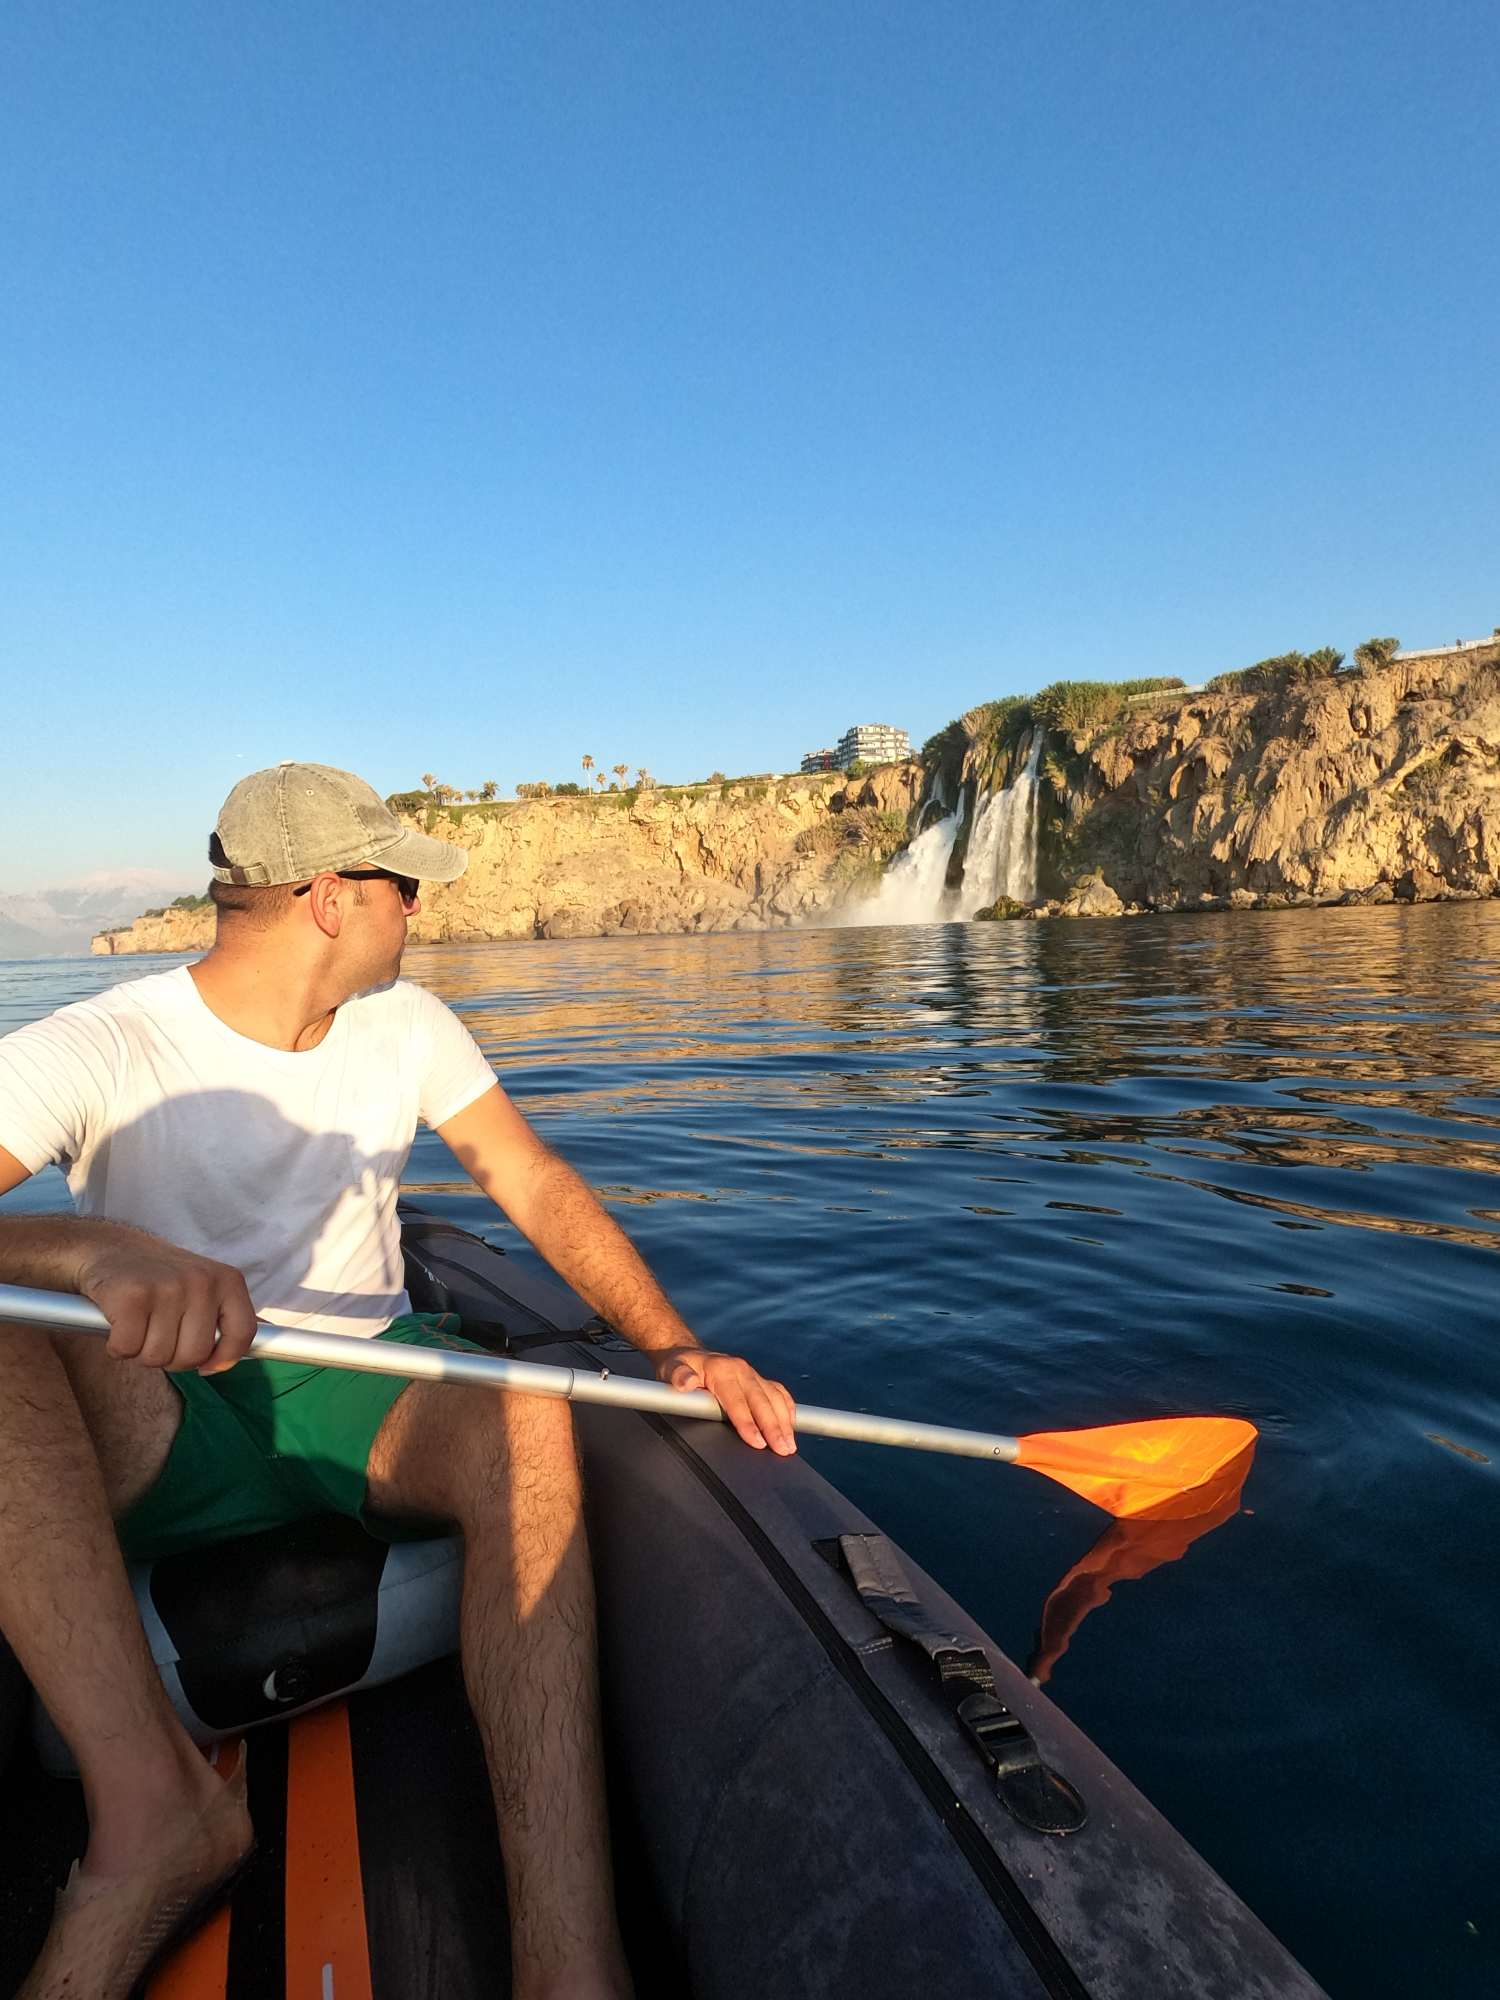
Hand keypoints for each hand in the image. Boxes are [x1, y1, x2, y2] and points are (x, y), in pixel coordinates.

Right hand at [76, 1232, 258, 1375]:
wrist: (109, 1248)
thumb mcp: (205, 1285)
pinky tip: (116, 1323)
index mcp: (228, 1280)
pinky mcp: (132, 1297)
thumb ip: (229, 1314)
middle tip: (157, 1334)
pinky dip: (118, 1346)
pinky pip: (128, 1348)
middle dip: (171, 1357)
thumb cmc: (159, 1276)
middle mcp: (202, 1282)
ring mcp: (168, 1287)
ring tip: (138, 1324)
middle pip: (194, 1355)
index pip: (244, 1334)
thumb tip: (269, 1344)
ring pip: (158, 1357)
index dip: (223, 1359)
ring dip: (141, 1351)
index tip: (205, 1365)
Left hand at [654, 1347, 796, 1455]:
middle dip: (773, 1427)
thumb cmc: (679, 1366)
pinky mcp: (758, 1379)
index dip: (748, 1423)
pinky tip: (791, 1425)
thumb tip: (686, 1383)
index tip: (758, 1443)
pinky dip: (787, 1408)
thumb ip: (678, 1375)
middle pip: (761, 1401)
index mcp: (722, 1369)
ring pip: (774, 1398)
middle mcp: (741, 1370)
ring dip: (784, 1422)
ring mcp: (752, 1374)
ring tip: (789, 1446)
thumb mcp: (671, 1368)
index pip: (737, 1401)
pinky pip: (778, 1392)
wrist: (688, 1353)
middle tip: (783, 1450)